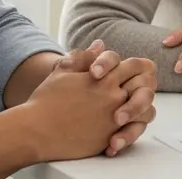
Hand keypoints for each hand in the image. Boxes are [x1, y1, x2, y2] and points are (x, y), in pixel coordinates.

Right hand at [25, 53, 155, 161]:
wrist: (35, 130)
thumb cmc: (46, 101)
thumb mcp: (63, 71)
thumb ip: (84, 57)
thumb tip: (99, 44)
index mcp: (104, 77)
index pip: (136, 65)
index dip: (136, 67)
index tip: (131, 73)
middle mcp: (113, 96)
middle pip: (146, 85)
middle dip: (145, 85)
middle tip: (138, 89)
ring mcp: (113, 117)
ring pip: (147, 110)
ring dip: (143, 108)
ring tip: (132, 109)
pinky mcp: (109, 137)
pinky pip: (134, 132)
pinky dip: (134, 129)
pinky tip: (124, 126)